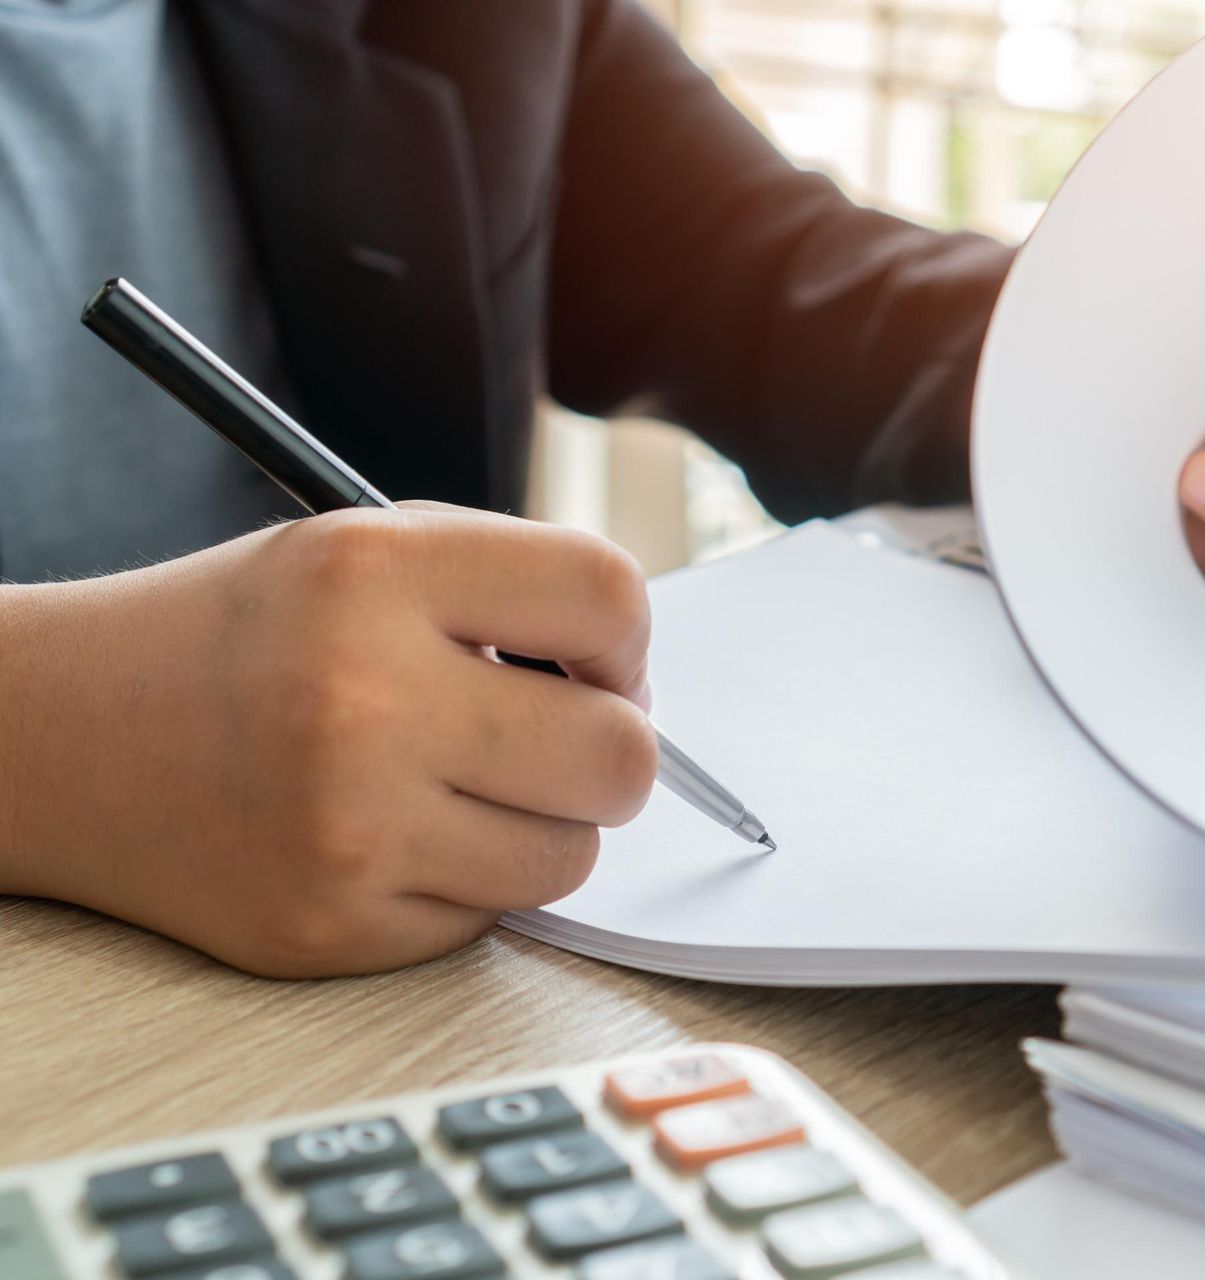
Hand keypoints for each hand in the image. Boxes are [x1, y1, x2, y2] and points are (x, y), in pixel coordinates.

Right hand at [0, 504, 656, 976]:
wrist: (60, 735)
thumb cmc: (244, 636)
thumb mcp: (366, 549)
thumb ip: (513, 588)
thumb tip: (642, 687)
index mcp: (374, 574)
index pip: (608, 597)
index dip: (625, 640)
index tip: (596, 661)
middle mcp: (361, 699)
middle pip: (621, 755)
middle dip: (609, 748)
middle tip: (552, 736)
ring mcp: (347, 829)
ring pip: (572, 855)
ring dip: (540, 823)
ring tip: (458, 783)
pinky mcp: (334, 929)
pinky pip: (492, 918)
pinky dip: (466, 881)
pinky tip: (392, 834)